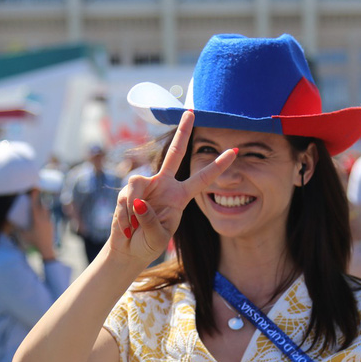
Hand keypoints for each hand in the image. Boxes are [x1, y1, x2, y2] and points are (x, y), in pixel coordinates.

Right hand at [19, 190, 55, 259]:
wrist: (47, 249)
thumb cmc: (34, 242)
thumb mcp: (23, 235)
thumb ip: (16, 228)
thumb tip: (8, 223)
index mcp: (37, 220)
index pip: (35, 205)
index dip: (34, 196)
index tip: (34, 188)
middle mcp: (44, 219)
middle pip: (42, 205)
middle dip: (38, 200)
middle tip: (34, 196)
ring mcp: (49, 221)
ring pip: (46, 210)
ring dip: (42, 207)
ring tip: (37, 205)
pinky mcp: (52, 225)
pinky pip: (48, 216)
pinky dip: (44, 213)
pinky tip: (41, 215)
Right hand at [112, 111, 235, 262]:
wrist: (128, 250)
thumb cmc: (148, 244)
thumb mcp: (156, 237)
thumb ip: (150, 221)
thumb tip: (139, 201)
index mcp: (180, 196)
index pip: (203, 178)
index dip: (218, 165)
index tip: (235, 150)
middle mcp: (165, 185)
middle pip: (175, 152)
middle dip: (183, 131)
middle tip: (191, 111)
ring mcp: (146, 185)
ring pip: (138, 182)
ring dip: (134, 207)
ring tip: (133, 226)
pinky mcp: (128, 191)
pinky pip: (126, 196)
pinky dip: (125, 214)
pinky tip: (126, 226)